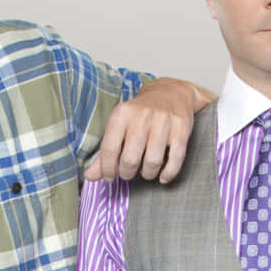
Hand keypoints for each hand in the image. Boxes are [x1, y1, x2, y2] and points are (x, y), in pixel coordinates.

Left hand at [85, 79, 210, 184]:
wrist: (170, 93)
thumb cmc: (141, 115)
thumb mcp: (119, 127)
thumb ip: (105, 153)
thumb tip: (89, 176)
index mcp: (122, 113)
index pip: (109, 150)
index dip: (107, 169)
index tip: (109, 177)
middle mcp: (142, 115)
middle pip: (130, 159)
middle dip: (127, 173)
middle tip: (128, 173)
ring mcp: (163, 121)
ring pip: (152, 162)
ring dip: (147, 174)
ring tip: (145, 171)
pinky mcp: (181, 128)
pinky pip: (175, 159)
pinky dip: (168, 173)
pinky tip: (163, 176)